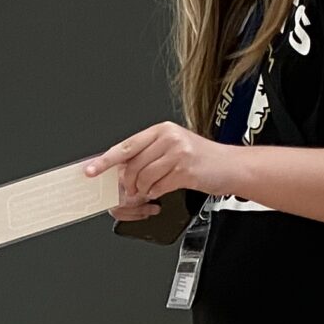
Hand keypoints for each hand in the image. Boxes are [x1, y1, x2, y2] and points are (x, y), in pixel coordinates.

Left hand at [88, 122, 237, 207]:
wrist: (231, 166)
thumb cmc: (201, 159)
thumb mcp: (173, 148)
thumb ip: (148, 155)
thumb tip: (120, 170)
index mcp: (162, 130)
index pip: (126, 146)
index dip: (105, 160)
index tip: (91, 170)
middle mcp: (169, 137)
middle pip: (133, 165)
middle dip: (129, 182)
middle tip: (132, 190)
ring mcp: (178, 152)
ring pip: (144, 177)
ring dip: (144, 189)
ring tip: (152, 189)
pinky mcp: (185, 169)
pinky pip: (158, 187)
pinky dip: (158, 192)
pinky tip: (165, 189)